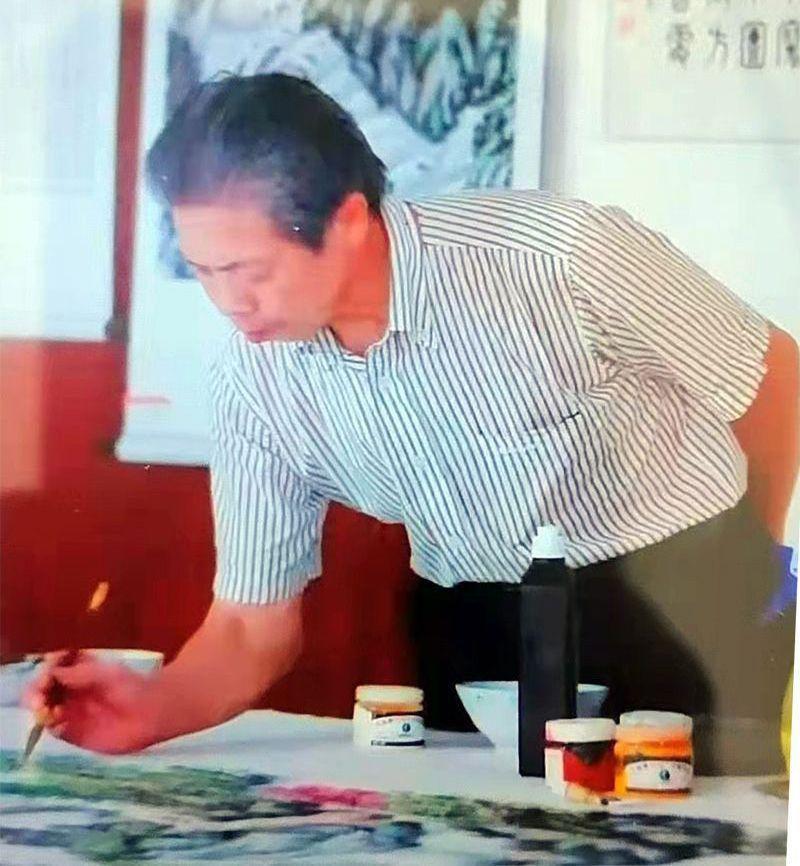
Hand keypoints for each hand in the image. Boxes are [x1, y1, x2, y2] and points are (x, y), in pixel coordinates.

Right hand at [23, 652, 162, 754]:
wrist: (151, 713)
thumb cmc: (132, 687)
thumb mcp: (104, 674)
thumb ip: (77, 673)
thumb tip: (50, 671)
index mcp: (79, 672)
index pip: (51, 669)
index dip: (45, 671)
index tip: (46, 674)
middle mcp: (71, 692)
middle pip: (42, 690)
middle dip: (36, 692)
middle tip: (38, 698)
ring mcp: (72, 712)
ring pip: (44, 710)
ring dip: (40, 709)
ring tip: (45, 709)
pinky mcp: (75, 733)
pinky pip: (55, 730)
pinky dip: (50, 726)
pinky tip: (56, 722)